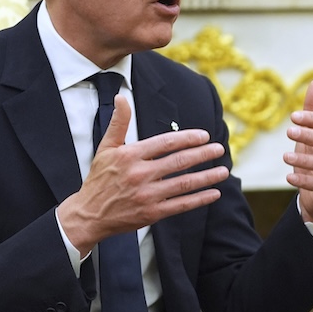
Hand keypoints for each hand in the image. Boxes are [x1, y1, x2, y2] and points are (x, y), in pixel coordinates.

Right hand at [58, 94, 228, 255]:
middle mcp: (140, 174)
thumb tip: (121, 97)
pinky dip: (199, 199)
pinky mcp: (152, 213)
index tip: (204, 136)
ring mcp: (147, 195)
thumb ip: (118, 122)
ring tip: (223, 171)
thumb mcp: (105, 148)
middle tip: (219, 149)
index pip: (165, 143)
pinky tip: (214, 193)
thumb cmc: (99, 179)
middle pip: (179, 162)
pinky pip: (181, 205)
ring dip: (207, 177)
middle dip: (203, 154)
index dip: (187, 138)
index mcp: (131, 156)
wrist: (89, 214)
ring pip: (184, 184)